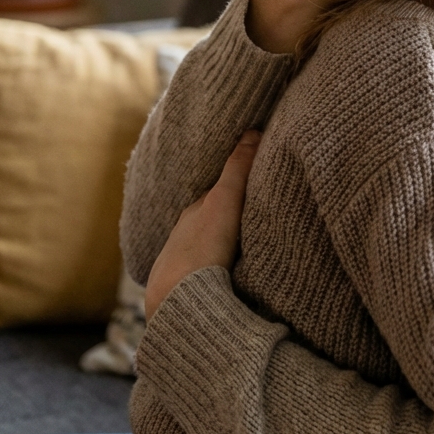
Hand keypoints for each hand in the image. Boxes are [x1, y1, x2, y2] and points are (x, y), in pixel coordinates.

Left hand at [144, 132, 260, 319]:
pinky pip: (202, 274)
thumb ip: (239, 167)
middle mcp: (183, 236)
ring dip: (220, 246)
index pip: (218, 194)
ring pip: (205, 248)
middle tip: (252, 214)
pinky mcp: (183, 293)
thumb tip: (252, 130)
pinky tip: (226, 277)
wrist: (178, 303)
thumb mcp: (225, 201)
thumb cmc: (203, 248)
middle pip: (210, 221)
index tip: (254, 182)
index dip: (236, 187)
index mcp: (193, 213)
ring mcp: (181, 266)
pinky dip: (214, 269)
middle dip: (227, 217)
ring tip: (243, 248)